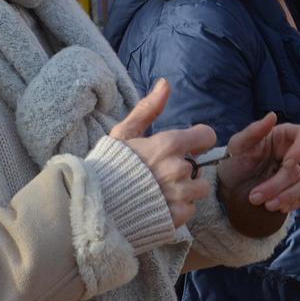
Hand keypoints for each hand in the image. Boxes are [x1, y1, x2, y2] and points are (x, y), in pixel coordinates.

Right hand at [110, 79, 214, 226]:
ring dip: (185, 190)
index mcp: (168, 144)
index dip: (198, 141)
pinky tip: (159, 205)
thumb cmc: (107, 167)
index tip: (188, 147)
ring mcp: (178, 194)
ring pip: (199, 189)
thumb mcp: (124, 134)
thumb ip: (148, 109)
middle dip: (183, 168)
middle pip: (198, 166)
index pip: (207, 136)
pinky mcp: (176, 217)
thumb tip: (165, 83)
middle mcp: (178, 169)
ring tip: (161, 191)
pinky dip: (178, 208)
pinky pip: (190, 209)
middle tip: (159, 174)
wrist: (93, 208)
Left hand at [218, 113, 299, 212]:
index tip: (286, 164)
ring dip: (288, 196)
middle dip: (279, 184)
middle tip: (256, 197)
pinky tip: (278, 208)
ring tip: (267, 206)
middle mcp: (295, 152)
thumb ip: (254, 130)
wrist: (230, 186)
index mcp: (285, 135)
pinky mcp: (298, 189)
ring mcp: (299, 172)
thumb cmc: (235, 160)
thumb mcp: (238, 145)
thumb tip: (272, 115)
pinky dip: (293, 203)